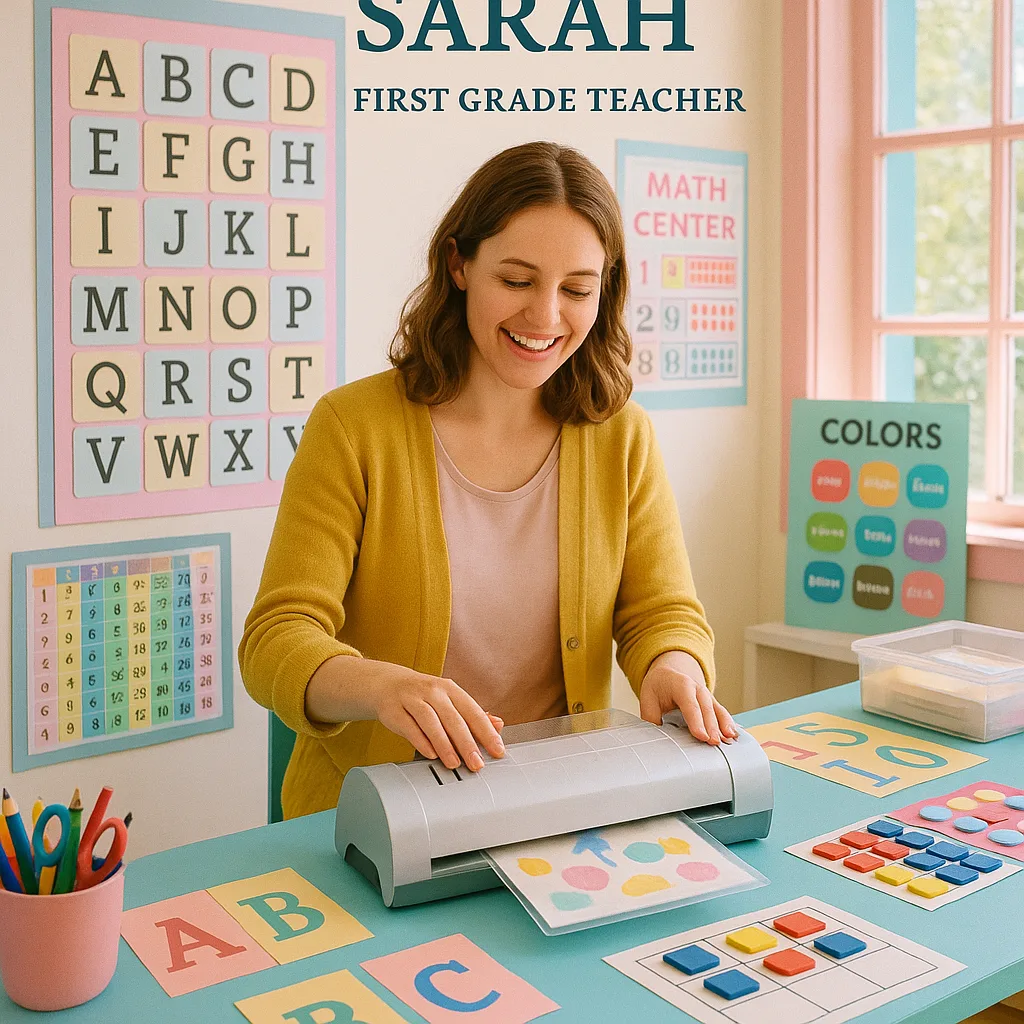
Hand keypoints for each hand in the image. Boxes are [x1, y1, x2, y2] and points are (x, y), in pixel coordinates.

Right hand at [368, 665, 505, 771]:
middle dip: (467, 743)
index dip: (486, 732)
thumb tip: (498, 725)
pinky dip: (421, 741)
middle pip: (453, 718)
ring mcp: (413, 699)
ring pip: (431, 722)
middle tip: (477, 763)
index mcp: (450, 689)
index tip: (497, 749)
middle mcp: (433, 691)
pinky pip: (410, 727)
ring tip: (454, 763)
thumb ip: (472, 714)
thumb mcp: (449, 700)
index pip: (473, 711)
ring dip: (445, 744)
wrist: (388, 683)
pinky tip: (431, 754)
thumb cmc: (424, 695)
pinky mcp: (395, 710)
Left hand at [638, 651, 737, 744]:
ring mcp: (707, 696)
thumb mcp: (648, 699)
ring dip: (724, 725)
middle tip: (713, 743)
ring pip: (717, 711)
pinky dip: (728, 724)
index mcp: (680, 684)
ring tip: (729, 739)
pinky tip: (733, 735)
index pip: (690, 705)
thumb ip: (651, 718)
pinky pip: (722, 713)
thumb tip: (654, 738)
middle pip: (706, 709)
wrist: (668, 675)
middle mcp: (697, 688)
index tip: (701, 736)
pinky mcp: (712, 704)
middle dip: (711, 726)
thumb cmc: (658, 687)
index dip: (696, 721)